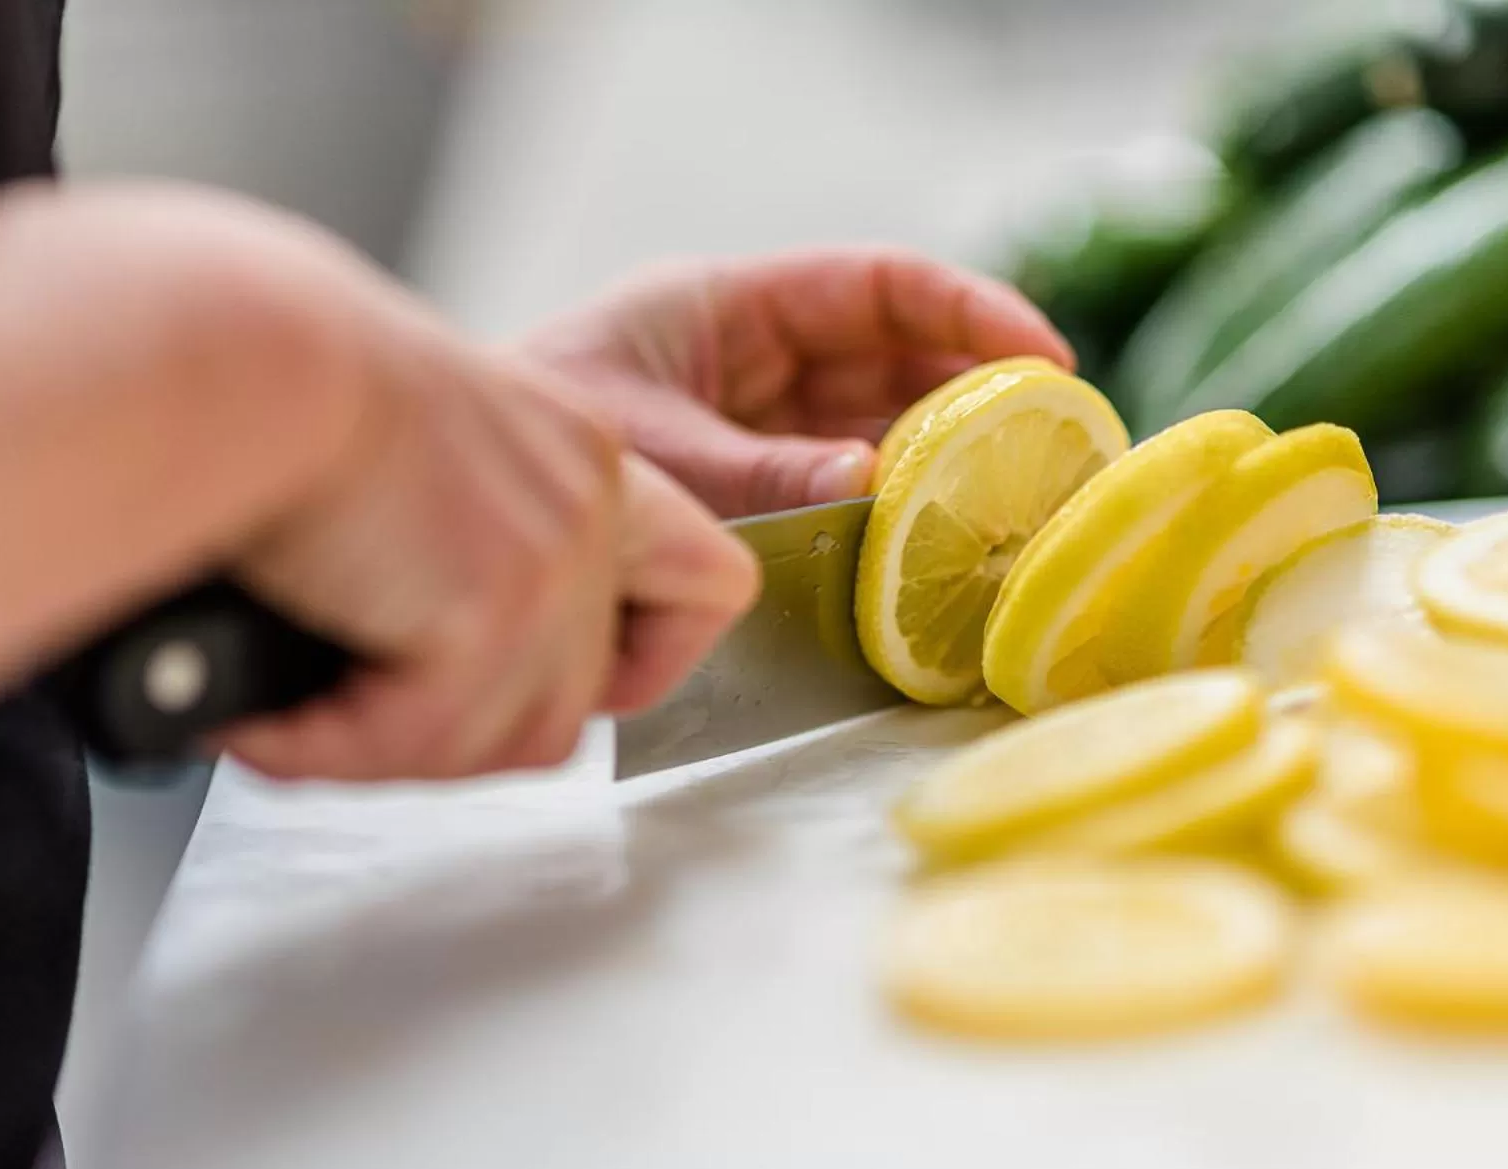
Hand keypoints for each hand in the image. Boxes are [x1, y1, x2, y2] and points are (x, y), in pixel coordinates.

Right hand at [217, 279, 756, 783]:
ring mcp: (553, 560)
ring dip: (393, 750)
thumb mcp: (411, 446)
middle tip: (359, 714)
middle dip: (463, 730)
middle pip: (578, 700)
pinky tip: (265, 719)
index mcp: (581, 455)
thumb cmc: (280, 383)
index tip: (537, 675)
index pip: (698, 583)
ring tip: (295, 715)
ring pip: (513, 739)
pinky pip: (425, 740)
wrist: (240, 355)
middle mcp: (588, 504)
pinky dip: (331, 748)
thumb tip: (420, 642)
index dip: (635, 659)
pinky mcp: (493, 609)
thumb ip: (459, 533)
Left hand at [522, 248, 1073, 517]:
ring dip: (935, 458)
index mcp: (722, 308)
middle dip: (972, 392)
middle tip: (1052, 445)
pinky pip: (829, 484)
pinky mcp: (736, 486)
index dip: (965, 313)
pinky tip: (925, 542)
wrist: (455, 502)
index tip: (1041, 356)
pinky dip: (879, 510)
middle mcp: (744, 359)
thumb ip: (760, 472)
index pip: (873, 288)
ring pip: (868, 423)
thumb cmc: (530, 439)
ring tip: (1012, 500)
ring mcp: (744, 422)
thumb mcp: (654, 450)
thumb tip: (871, 479)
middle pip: (887, 357)